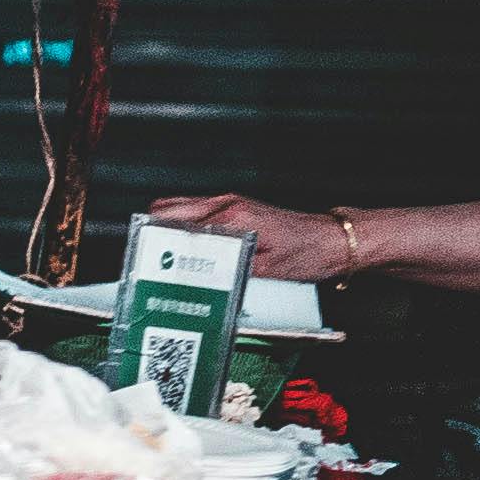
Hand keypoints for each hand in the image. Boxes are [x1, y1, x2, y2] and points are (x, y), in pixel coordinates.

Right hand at [145, 192, 349, 280]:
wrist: (335, 240)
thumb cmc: (308, 254)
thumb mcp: (266, 271)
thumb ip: (228, 271)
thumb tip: (193, 277)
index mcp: (231, 219)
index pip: (174, 224)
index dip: (153, 242)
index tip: (143, 260)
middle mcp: (227, 205)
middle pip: (166, 208)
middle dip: (150, 231)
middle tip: (146, 257)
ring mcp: (231, 203)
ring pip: (177, 206)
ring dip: (164, 226)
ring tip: (161, 253)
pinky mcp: (237, 207)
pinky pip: (195, 209)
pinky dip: (181, 224)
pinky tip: (185, 246)